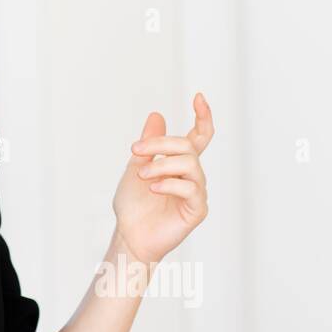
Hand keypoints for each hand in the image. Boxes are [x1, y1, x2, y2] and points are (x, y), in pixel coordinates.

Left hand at [111, 92, 213, 264]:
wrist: (128, 234)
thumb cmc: (133, 204)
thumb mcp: (136, 166)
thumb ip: (149, 144)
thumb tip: (156, 114)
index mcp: (180, 163)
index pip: (200, 136)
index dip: (203, 117)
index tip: (198, 97)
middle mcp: (193, 175)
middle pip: (189, 146)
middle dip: (161, 143)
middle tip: (135, 151)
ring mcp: (197, 192)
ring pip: (190, 164)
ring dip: (162, 165)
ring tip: (141, 176)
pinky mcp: (197, 210)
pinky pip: (190, 188)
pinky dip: (169, 183)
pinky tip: (152, 187)